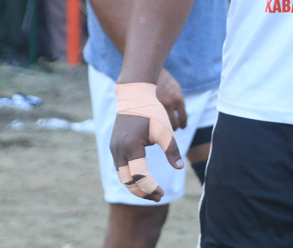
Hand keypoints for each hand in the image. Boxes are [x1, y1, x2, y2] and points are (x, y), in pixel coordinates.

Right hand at [109, 84, 182, 201]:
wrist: (134, 95)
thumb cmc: (151, 111)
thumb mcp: (165, 130)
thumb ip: (172, 150)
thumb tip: (179, 167)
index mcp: (131, 147)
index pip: (139, 177)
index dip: (150, 188)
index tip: (162, 194)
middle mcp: (118, 150)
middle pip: (127, 182)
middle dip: (142, 192)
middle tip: (158, 197)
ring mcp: (113, 148)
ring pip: (122, 176)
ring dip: (135, 186)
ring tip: (151, 191)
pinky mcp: (113, 146)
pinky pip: (120, 168)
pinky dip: (130, 177)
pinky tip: (143, 178)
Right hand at [156, 69, 186, 129]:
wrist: (150, 74)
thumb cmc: (165, 81)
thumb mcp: (176, 89)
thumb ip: (179, 102)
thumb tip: (181, 117)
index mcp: (178, 99)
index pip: (183, 118)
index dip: (183, 124)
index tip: (182, 127)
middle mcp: (168, 104)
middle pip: (174, 125)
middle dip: (174, 127)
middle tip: (173, 128)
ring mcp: (157, 107)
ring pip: (163, 125)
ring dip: (165, 127)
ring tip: (164, 127)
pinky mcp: (148, 108)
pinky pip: (154, 121)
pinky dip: (156, 123)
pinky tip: (156, 123)